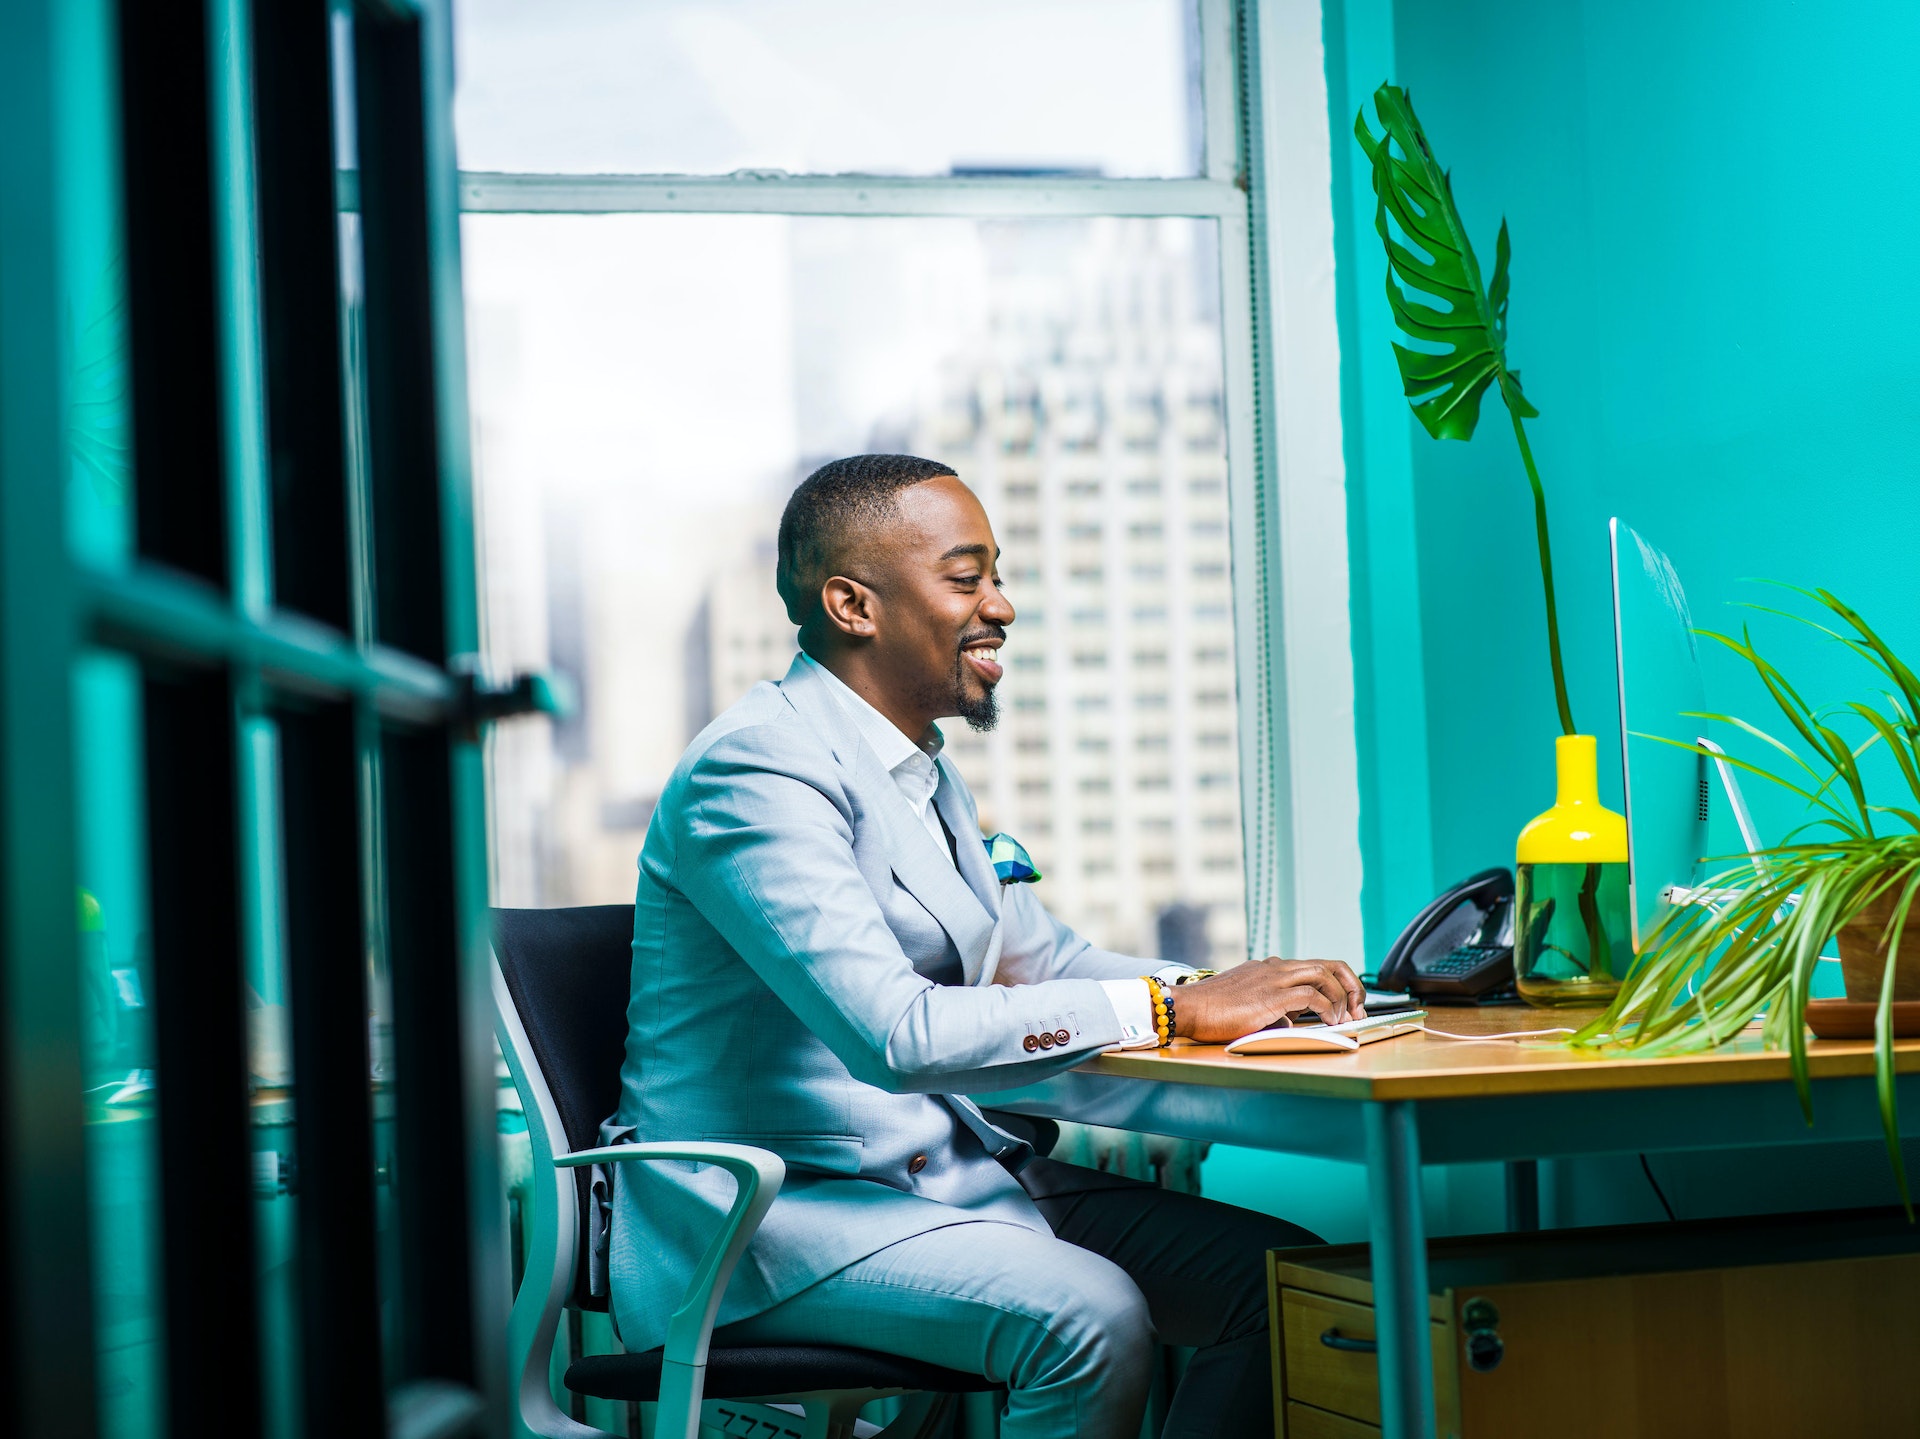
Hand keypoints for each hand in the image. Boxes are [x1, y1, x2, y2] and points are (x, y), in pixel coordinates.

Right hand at [1170, 958, 1365, 1042]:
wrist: (1187, 1007)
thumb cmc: (1211, 1011)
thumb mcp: (1247, 1006)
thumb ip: (1272, 1009)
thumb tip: (1290, 1021)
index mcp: (1269, 968)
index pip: (1314, 966)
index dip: (1337, 983)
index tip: (1346, 1003)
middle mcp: (1275, 967)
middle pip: (1327, 964)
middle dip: (1349, 985)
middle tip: (1358, 1007)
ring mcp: (1273, 978)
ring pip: (1323, 974)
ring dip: (1342, 996)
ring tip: (1348, 1016)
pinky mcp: (1271, 995)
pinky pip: (1311, 996)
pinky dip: (1327, 1008)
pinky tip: (1330, 1022)